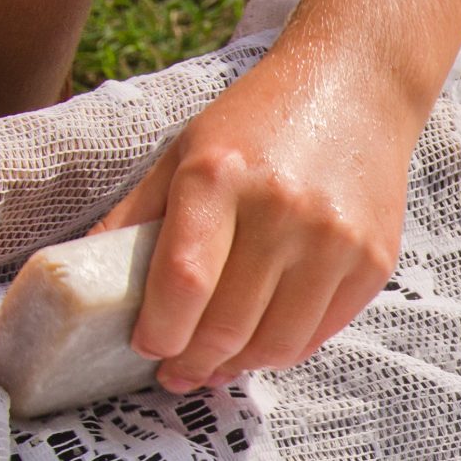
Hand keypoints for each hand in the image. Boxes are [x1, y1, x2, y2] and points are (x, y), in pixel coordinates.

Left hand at [95, 50, 413, 393]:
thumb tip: (86, 279)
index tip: (147, 347)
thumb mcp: (186, 151)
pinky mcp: (373, 261)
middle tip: (175, 371)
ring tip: (215, 364)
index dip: (160, 331)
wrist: (356, 89)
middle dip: (193, 362)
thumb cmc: (259, 122)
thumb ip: (138, 215)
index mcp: (220, 175)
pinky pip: (319, 334)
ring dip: (238, 366)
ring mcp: (335, 240)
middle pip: (228, 324)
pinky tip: (260, 341)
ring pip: (276, 344)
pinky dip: (283, 349)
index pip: (183, 282)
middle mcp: (283, 209)